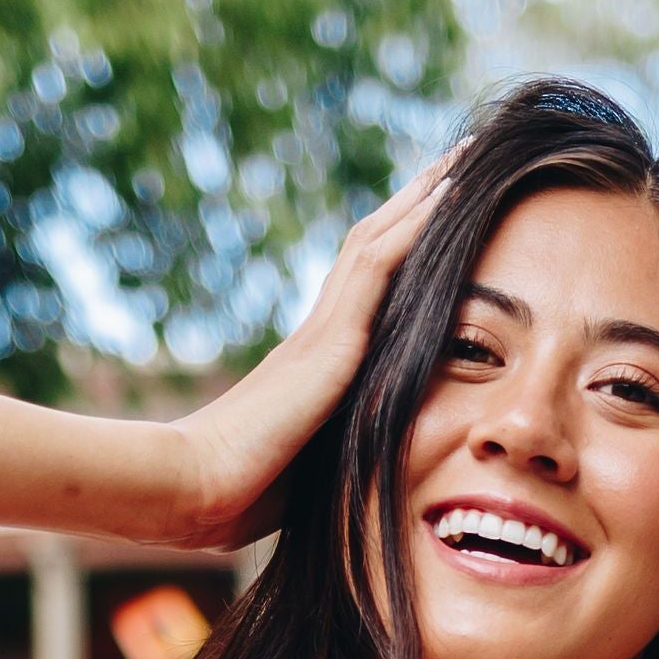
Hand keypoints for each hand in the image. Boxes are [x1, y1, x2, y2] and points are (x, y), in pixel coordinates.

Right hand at [177, 156, 457, 546]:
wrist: (196, 487)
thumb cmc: (239, 497)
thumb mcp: (310, 476)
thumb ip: (338, 459)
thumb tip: (369, 485)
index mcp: (315, 365)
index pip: (366, 293)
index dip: (400, 254)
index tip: (436, 225)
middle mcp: (319, 334)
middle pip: (373, 248)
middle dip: (415, 206)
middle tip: (457, 165)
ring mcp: (323, 331)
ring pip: (378, 240)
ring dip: (421, 197)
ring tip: (461, 160)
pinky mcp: (329, 340)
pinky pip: (380, 263)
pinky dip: (416, 225)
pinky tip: (449, 192)